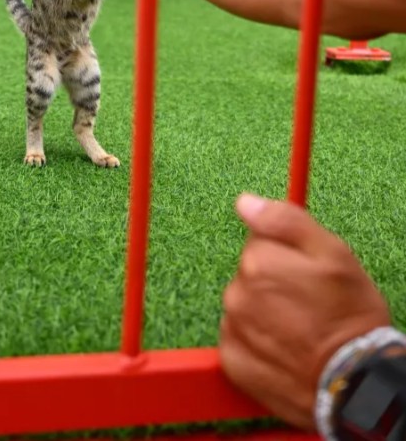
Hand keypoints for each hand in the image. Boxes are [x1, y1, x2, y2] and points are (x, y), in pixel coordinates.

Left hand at [220, 194, 390, 429]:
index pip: (260, 239)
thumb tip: (245, 201)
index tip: (308, 273)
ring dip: (265, 311)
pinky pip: (240, 338)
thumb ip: (284, 220)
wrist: (354, 385)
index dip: (287, 253)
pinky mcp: (232, 361)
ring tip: (300, 329)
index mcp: (258, 260)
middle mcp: (237, 293)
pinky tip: (284, 348)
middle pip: (251, 272)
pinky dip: (257, 341)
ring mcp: (233, 329)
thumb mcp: (333, 254)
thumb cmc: (350, 316)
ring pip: (246, 304)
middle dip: (275, 281)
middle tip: (308, 304)